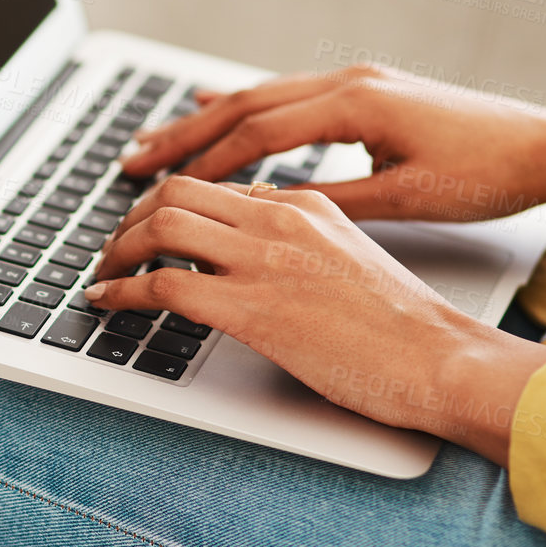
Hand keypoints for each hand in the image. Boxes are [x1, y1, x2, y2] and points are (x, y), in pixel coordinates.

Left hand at [85, 176, 545, 464]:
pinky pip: (163, 285)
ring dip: (118, 248)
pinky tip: (108, 302)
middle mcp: (279, 220)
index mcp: (304, 204)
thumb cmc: (405, 326)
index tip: (145, 226)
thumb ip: (300, 242)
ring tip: (104, 272)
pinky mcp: (252, 308)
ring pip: (161, 224)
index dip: (168, 204)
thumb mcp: (350, 258)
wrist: (441, 359)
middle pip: (178, 190)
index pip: (216, 187)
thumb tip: (249, 244)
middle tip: (114, 246)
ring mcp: (264, 260)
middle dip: (131, 216)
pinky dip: (122, 290)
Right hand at [119, 64, 545, 220]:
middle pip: (244, 105)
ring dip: (205, 119)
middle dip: (183, 133)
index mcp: (355, 104)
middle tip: (131, 159)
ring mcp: (356, 80)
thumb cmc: (487, 174)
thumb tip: (268, 212)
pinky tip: (217, 106)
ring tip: (156, 140)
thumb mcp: (407, 201)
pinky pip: (285, 96)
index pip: (258, 134)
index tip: (159, 189)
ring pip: (260, 97)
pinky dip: (244, 108)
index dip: (204, 163)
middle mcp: (348, 82)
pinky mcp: (365, 90)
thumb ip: (334, 203)